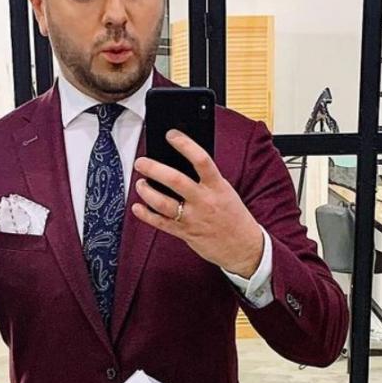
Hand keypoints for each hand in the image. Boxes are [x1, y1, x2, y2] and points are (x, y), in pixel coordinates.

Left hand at [133, 131, 264, 277]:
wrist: (244, 247)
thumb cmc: (233, 215)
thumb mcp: (225, 191)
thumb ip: (206, 179)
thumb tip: (180, 163)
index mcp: (218, 186)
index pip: (201, 160)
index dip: (185, 145)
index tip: (171, 135)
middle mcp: (204, 201)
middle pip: (175, 181)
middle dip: (154, 169)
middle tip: (141, 162)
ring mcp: (193, 218)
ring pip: (163, 203)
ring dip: (147, 192)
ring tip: (141, 183)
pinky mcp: (185, 233)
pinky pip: (161, 223)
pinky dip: (146, 215)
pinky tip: (138, 207)